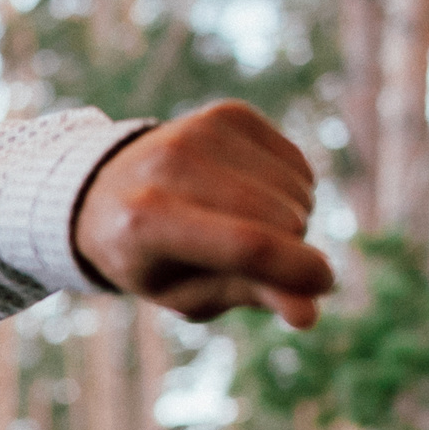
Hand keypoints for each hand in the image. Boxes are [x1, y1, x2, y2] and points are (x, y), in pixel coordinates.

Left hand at [71, 100, 336, 329]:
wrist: (104, 190)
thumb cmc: (148, 255)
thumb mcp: (182, 292)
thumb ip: (246, 296)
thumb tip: (309, 315)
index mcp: (144, 220)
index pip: (245, 245)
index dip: (296, 269)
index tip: (324, 286)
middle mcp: (170, 164)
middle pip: (280, 219)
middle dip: (287, 250)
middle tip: (244, 259)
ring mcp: (200, 130)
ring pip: (296, 191)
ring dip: (288, 220)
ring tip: (237, 225)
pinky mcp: (228, 113)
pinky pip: (298, 165)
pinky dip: (287, 191)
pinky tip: (245, 195)